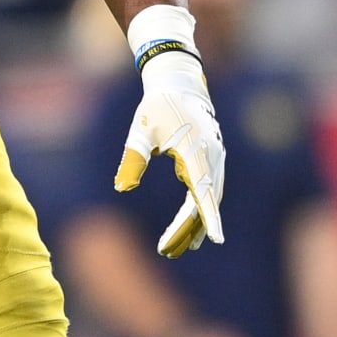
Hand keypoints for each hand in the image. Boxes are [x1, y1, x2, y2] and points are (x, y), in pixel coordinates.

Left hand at [115, 49, 225, 257]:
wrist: (178, 85)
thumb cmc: (156, 108)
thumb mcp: (139, 132)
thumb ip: (132, 160)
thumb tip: (121, 188)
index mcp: (195, 150)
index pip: (203, 190)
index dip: (209, 216)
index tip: (216, 239)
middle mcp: (212, 158)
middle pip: (204, 202)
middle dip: (187, 229)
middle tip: (166, 251)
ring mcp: (216, 160)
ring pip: (207, 200)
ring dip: (193, 225)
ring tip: (174, 249)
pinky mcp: (212, 161)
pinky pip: (207, 192)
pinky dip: (198, 211)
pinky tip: (188, 231)